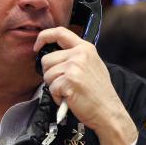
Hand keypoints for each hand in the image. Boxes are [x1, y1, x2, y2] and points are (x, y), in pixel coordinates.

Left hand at [34, 27, 137, 144]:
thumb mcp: (93, 65)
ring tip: (69, 92)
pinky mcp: (69, 81)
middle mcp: (80, 55)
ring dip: (54, 87)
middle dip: (50, 74)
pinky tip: (70, 99)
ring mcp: (74, 67)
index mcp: (85, 48)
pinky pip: (51, 88)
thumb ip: (76, 56)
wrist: (108, 112)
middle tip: (64, 84)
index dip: (44, 37)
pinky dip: (57, 97)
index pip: (59, 32)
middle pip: (47, 59)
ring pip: (47, 75)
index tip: (37, 46)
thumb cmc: (99, 94)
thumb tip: (56, 55)